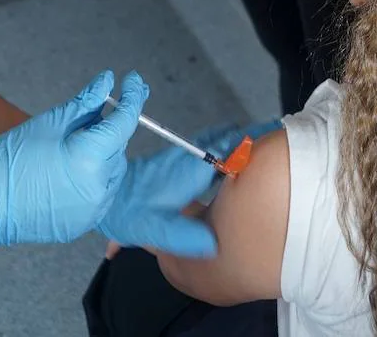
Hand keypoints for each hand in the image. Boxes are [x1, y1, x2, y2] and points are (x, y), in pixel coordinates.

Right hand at [0, 70, 146, 268]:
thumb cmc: (11, 157)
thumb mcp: (51, 121)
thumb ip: (87, 102)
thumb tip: (108, 81)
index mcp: (90, 158)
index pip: (125, 121)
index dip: (133, 96)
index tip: (133, 80)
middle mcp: (98, 188)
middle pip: (118, 147)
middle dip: (109, 129)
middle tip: (88, 118)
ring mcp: (91, 211)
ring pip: (111, 171)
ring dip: (102, 155)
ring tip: (73, 147)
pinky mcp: (82, 224)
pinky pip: (99, 193)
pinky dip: (92, 178)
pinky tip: (69, 171)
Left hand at [100, 121, 281, 257]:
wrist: (102, 195)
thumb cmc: (128, 212)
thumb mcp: (157, 230)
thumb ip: (187, 236)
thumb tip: (217, 244)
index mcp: (190, 171)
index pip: (227, 149)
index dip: (251, 140)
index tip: (273, 131)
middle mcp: (187, 159)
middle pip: (224, 140)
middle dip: (249, 136)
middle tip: (274, 134)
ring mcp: (181, 158)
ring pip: (214, 141)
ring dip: (235, 139)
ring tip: (259, 141)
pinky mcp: (175, 162)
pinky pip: (206, 147)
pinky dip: (222, 144)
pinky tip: (229, 156)